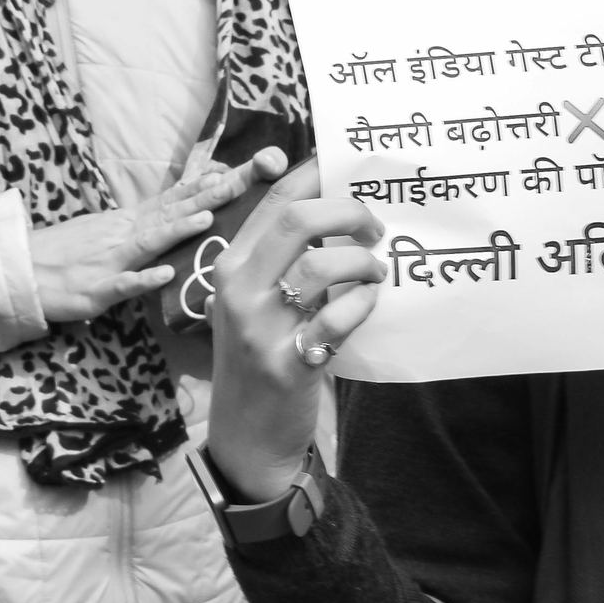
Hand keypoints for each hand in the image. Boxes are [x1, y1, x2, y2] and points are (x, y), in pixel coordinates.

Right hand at [29, 150, 278, 326]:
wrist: (20, 270)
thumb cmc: (61, 253)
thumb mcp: (100, 231)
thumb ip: (133, 226)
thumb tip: (164, 217)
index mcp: (124, 223)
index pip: (167, 200)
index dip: (198, 187)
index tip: (229, 172)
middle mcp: (121, 235)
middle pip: (167, 214)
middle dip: (203, 200)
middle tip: (236, 184)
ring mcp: (109, 261)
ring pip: (148, 243)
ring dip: (177, 230)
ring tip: (207, 218)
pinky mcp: (95, 289)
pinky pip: (122, 284)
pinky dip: (144, 279)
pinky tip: (164, 275)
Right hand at [205, 156, 386, 502]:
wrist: (245, 434)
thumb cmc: (257, 357)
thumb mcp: (250, 302)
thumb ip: (278, 258)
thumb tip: (333, 207)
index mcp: (228, 265)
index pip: (275, 198)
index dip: (317, 172)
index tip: (349, 168)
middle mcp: (239, 289)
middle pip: (298, 218)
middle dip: (348, 211)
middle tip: (374, 226)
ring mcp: (260, 326)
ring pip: (323, 264)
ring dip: (362, 262)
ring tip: (374, 272)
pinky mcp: (288, 362)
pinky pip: (338, 318)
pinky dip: (363, 304)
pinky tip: (368, 304)